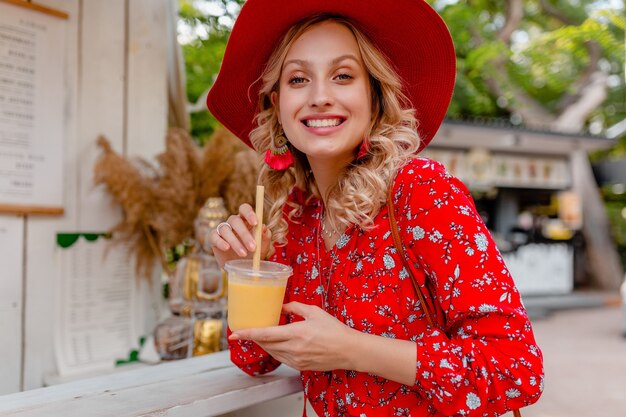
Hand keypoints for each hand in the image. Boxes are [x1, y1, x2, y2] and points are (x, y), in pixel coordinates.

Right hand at [209, 203, 271, 268]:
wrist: (241, 268)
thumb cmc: (253, 253)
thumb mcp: (263, 246)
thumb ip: (265, 236)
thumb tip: (264, 227)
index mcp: (246, 220)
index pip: (244, 209)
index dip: (249, 213)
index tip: (255, 223)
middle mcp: (233, 222)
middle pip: (235, 220)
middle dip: (244, 234)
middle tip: (252, 247)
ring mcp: (223, 230)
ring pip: (225, 229)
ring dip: (235, 242)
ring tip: (243, 254)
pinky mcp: (214, 239)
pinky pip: (214, 236)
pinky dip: (220, 242)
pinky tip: (226, 248)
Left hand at [229, 302, 357, 371]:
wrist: (349, 351)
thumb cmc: (335, 330)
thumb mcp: (314, 312)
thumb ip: (295, 307)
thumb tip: (282, 307)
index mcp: (296, 333)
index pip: (265, 334)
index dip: (247, 333)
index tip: (235, 333)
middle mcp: (293, 348)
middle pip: (265, 344)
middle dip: (254, 337)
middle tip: (246, 330)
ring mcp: (296, 360)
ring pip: (272, 352)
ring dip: (264, 344)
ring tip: (260, 335)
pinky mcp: (300, 366)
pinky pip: (281, 359)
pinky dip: (274, 351)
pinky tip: (276, 344)